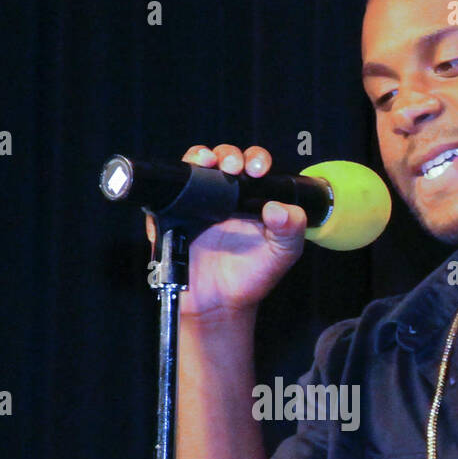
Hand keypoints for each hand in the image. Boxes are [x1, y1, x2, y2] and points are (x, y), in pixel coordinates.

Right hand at [145, 144, 308, 322]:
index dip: (255, 159)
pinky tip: (181, 193)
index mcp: (251, 197)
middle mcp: (223, 195)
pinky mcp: (173, 217)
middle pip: (222, 158)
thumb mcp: (282, 254)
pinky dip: (170, 188)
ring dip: (198, 158)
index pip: (253, 165)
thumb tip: (279, 208)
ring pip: (193, 168)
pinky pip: (166, 197)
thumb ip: (291, 230)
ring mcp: (196, 204)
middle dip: (227, 155)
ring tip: (206, 162)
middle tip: (233, 167)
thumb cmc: (252, 276)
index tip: (258, 169)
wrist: (220, 303)